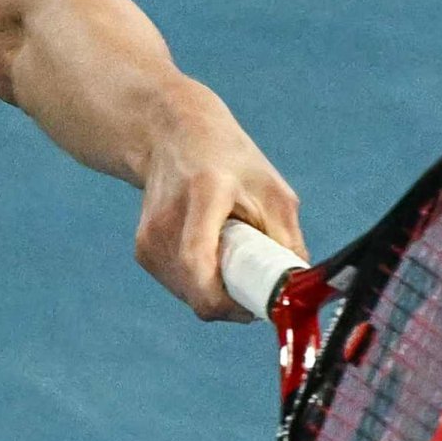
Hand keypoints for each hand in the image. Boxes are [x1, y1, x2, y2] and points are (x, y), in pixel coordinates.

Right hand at [129, 74, 301, 319]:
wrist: (172, 134)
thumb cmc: (228, 159)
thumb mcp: (271, 191)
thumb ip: (287, 241)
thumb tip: (298, 291)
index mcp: (203, 195)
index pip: (199, 268)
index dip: (229, 302)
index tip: (258, 305)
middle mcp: (167, 221)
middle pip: (198, 291)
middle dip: (234, 299)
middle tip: (256, 280)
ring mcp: (149, 238)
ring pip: (190, 296)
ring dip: (219, 292)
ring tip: (232, 254)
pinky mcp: (143, 251)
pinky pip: (180, 288)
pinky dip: (202, 284)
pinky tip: (212, 254)